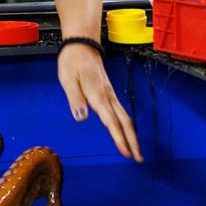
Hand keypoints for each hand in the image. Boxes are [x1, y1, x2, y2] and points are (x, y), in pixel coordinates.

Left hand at [57, 44, 142, 161]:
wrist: (82, 46)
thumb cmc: (73, 62)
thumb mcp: (68, 79)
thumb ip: (75, 99)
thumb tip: (81, 118)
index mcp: (98, 95)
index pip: (110, 120)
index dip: (118, 138)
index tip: (125, 153)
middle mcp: (108, 96)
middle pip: (124, 122)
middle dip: (132, 141)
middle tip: (138, 159)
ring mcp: (110, 94)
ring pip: (125, 117)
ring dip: (131, 135)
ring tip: (136, 151)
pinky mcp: (109, 93)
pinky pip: (121, 112)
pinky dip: (126, 125)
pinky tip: (127, 133)